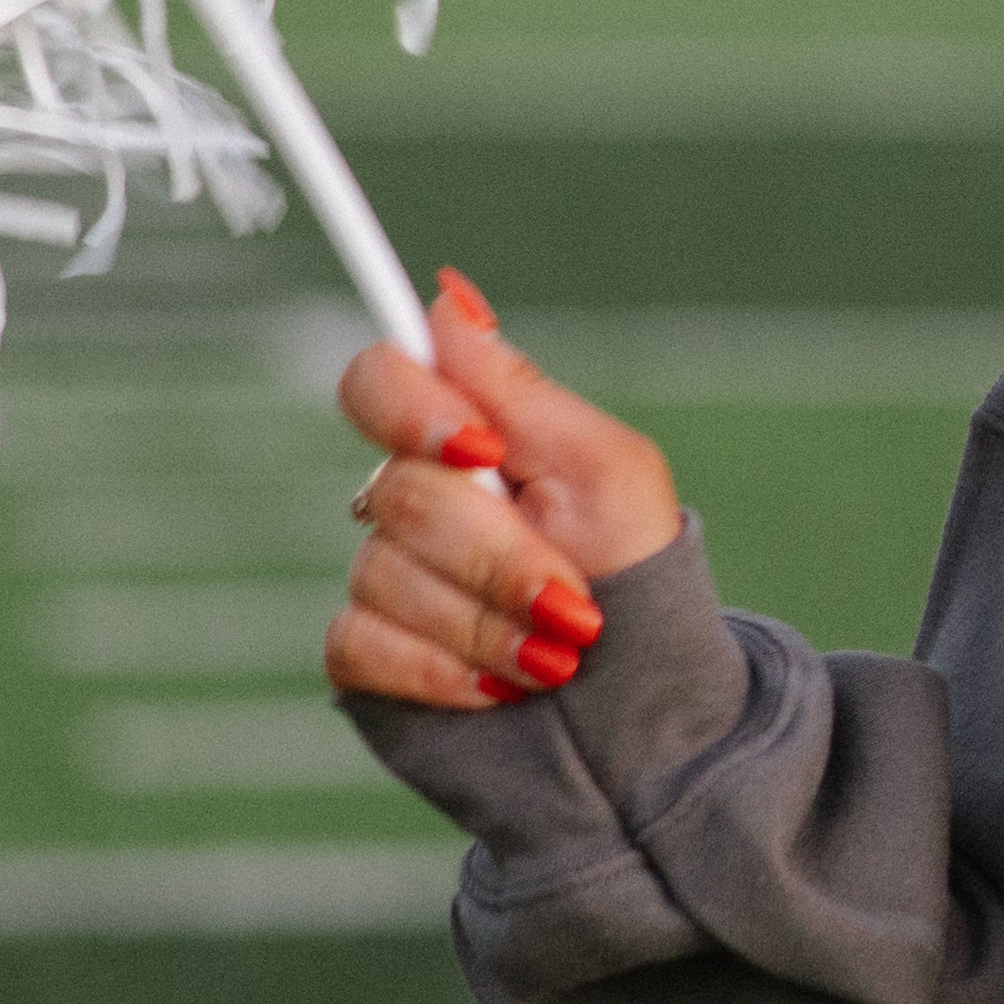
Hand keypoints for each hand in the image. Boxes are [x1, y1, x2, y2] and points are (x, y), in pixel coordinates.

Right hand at [327, 270, 682, 714]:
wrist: (642, 707)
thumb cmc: (636, 577)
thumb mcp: (609, 473)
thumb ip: (521, 393)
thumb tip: (450, 296)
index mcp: (467, 438)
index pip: (380, 380)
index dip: (412, 407)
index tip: (479, 448)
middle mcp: (412, 498)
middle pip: (401, 492)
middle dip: (499, 555)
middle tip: (571, 596)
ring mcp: (385, 575)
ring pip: (385, 576)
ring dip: (487, 623)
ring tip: (555, 655)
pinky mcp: (366, 654)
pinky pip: (360, 643)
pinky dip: (442, 669)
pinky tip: (497, 686)